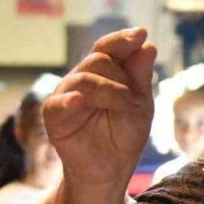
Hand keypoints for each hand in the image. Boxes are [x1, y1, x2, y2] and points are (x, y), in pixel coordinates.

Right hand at [44, 28, 155, 190]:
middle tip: (138, 102)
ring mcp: (66, 95)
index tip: (141, 33)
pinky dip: (70, 101)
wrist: (111, 169)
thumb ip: (140, 76)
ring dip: (112, 92)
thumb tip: (148, 44)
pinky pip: (59, 102)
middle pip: (100, 60)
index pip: (109, 47)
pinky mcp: (54, 116)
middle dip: (124, 79)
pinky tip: (80, 101)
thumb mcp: (140, 104)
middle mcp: (82, 78)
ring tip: (128, 109)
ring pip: (85, 78)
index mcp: (103, 73)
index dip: (122, 39)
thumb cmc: (124, 135)